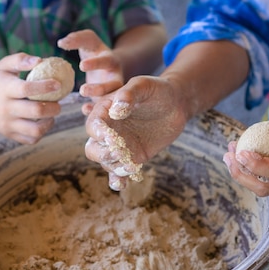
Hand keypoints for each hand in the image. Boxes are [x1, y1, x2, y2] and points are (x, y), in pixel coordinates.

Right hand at [0, 53, 63, 144]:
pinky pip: (31, 139)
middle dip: (54, 107)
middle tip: (58, 102)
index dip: (45, 87)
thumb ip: (21, 60)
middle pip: (35, 111)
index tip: (58, 84)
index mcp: (5, 89)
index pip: (27, 89)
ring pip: (35, 130)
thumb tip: (40, 60)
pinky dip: (42, 132)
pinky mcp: (9, 134)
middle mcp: (6, 108)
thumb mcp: (3, 65)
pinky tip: (43, 122)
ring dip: (50, 122)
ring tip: (52, 114)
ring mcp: (7, 124)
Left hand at [58, 29, 123, 113]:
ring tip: (81, 103)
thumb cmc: (94, 51)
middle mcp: (115, 77)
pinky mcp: (105, 101)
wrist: (106, 66)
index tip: (81, 66)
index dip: (96, 63)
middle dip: (100, 89)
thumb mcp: (89, 41)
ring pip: (109, 99)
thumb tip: (61, 43)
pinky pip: (102, 108)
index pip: (107, 61)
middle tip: (82, 90)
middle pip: (114, 85)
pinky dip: (94, 110)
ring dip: (97, 102)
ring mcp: (112, 91)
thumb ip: (76, 39)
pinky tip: (84, 109)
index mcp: (111, 61)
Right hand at [84, 75, 189, 189]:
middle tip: (119, 152)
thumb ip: (129, 94)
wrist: (175, 104)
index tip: (111, 137)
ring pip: (106, 163)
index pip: (93, 124)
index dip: (98, 133)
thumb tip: (117, 110)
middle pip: (93, 148)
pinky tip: (123, 184)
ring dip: (114, 167)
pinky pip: (120, 171)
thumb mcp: (143, 85)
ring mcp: (119, 146)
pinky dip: (118, 180)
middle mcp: (108, 130)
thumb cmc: (156, 90)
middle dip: (102, 154)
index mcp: (105, 111)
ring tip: (131, 167)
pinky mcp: (132, 157)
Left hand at [223, 107, 268, 195]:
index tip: (241, 152)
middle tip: (228, 155)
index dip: (259, 165)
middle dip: (242, 175)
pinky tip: (238, 157)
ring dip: (241, 175)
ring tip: (228, 155)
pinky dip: (248, 173)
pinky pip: (263, 184)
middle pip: (266, 187)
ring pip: (262, 189)